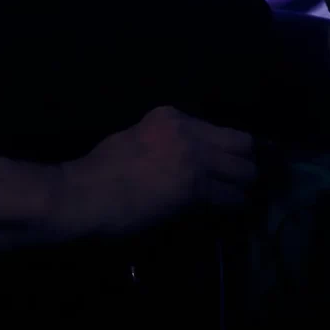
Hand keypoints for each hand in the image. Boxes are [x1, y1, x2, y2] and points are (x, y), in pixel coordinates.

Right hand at [60, 106, 258, 239]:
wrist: (84, 194)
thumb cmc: (100, 172)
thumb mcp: (136, 139)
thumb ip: (165, 142)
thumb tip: (188, 159)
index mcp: (170, 115)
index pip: (221, 128)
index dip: (231, 149)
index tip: (231, 164)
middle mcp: (187, 131)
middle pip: (243, 144)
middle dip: (245, 166)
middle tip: (240, 183)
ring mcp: (193, 158)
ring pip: (245, 172)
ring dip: (242, 188)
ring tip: (235, 200)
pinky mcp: (194, 188)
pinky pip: (231, 198)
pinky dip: (232, 207)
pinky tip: (224, 214)